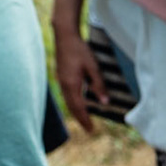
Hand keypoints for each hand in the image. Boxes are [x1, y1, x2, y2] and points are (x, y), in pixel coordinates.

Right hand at [52, 17, 107, 131]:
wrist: (64, 36)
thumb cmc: (80, 50)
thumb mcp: (93, 67)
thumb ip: (99, 85)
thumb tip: (104, 102)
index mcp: (72, 84)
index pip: (79, 107)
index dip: (85, 119)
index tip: (91, 130)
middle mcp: (64, 84)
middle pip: (72, 107)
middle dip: (80, 119)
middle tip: (89, 129)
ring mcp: (61, 80)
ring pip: (68, 101)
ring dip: (76, 111)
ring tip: (84, 119)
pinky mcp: (61, 76)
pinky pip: (67, 94)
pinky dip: (73, 102)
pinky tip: (79, 103)